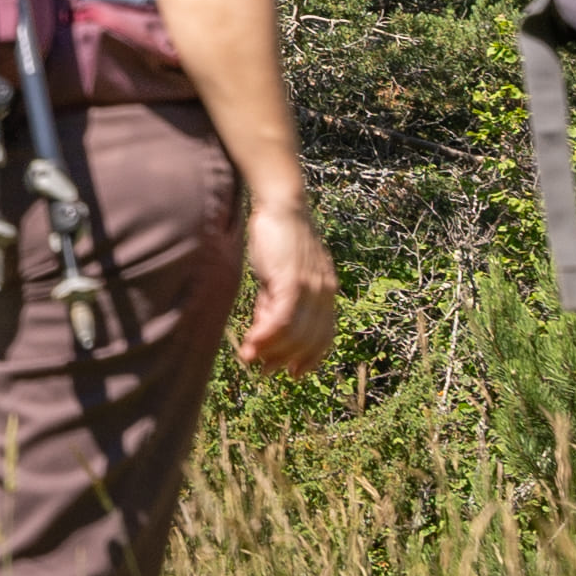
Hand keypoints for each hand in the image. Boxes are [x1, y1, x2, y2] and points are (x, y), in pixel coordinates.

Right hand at [232, 194, 340, 377]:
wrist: (280, 203)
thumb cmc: (278, 237)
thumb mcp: (279, 277)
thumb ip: (274, 304)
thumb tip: (262, 336)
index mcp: (327, 293)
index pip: (324, 337)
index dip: (309, 358)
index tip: (291, 372)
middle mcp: (325, 293)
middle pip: (308, 340)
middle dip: (284, 359)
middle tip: (262, 370)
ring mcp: (312, 287)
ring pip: (294, 333)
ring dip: (270, 350)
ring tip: (249, 358)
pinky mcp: (294, 280)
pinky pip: (283, 318)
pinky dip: (266, 335)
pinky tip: (250, 342)